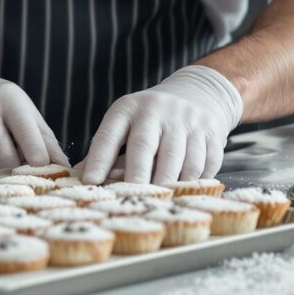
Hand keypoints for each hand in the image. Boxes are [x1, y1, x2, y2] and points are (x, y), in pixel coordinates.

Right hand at [0, 59, 66, 170]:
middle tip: (21, 171)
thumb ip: (45, 140)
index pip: (27, 135)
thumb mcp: (25, 112)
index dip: (39, 160)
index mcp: (7, 98)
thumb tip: (65, 170)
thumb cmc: (0, 105)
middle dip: (16, 170)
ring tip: (0, 166)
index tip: (44, 170)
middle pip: (5, 158)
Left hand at [79, 66, 242, 184]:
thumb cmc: (151, 118)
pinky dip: (197, 183)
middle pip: (145, 146)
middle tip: (132, 199)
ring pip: (180, 161)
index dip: (99, 160)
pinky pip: (205, 165)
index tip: (90, 182)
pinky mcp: (212, 132)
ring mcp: (187, 120)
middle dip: (138, 176)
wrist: (198, 93)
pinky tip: (187, 191)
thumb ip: (106, 150)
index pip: (109, 134)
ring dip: (171, 185)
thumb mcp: (126, 123)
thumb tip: (81, 180)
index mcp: (129, 109)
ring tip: (161, 201)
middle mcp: (157, 111)